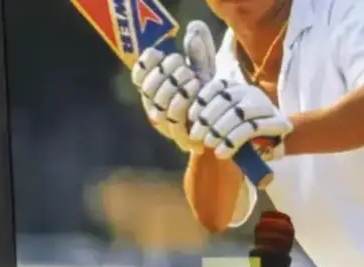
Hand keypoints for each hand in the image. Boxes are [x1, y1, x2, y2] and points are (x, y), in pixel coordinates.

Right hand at [130, 21, 215, 152]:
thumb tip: (193, 30)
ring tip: (191, 75)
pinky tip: (196, 87)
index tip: (159, 52)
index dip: (145, 63)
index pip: (138, 76)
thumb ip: (199, 48)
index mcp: (154, 89)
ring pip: (159, 105)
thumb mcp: (205, 66)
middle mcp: (156, 108)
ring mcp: (167, 126)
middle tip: (181, 62)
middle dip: (164, 72)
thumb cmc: (209, 91)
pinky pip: (175, 119)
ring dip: (175, 86)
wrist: (225, 121)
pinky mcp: (181, 138)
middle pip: (147, 89)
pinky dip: (184, 100)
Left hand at [189, 80, 292, 159]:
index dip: (201, 101)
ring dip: (220, 130)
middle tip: (196, 137)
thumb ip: (210, 117)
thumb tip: (187, 121)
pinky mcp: (276, 122)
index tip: (190, 118)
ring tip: (209, 145)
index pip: (216, 87)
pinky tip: (222, 153)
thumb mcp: (223, 121)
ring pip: (238, 113)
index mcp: (236, 88)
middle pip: (226, 100)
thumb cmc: (241, 134)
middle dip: (207, 119)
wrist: (274, 143)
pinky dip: (233, 141)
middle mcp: (250, 92)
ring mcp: (264, 106)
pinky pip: (251, 129)